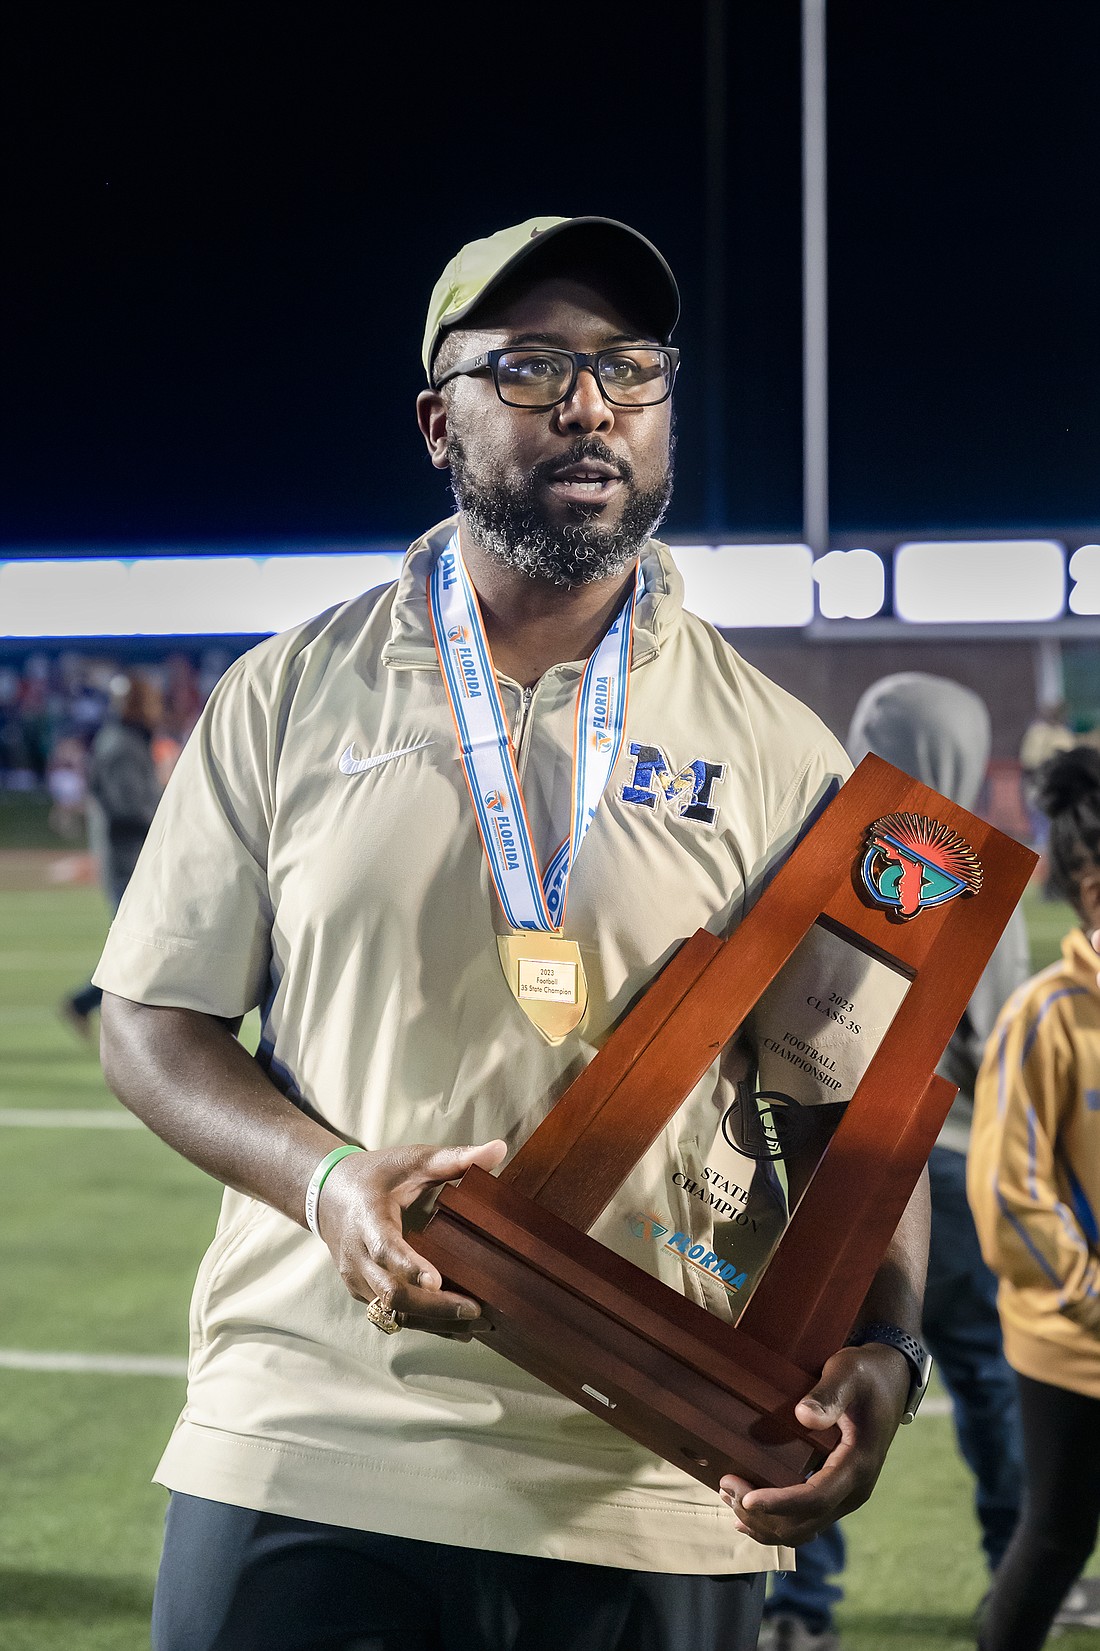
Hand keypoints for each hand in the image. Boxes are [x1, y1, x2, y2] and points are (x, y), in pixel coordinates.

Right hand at [317, 1139, 506, 1336]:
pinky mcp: (362, 1293)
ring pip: (391, 1313)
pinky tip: (457, 1330)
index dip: (408, 1266)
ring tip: (474, 1325)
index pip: (384, 1248)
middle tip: (474, 1309)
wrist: (328, 1195)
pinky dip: (423, 1324)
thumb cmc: (375, 1176)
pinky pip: (390, 1316)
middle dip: (433, 1306)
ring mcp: (357, 1279)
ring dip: (432, 1322)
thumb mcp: (411, 1160)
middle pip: (390, 1292)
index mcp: (367, 1219)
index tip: (436, 1281)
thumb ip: (453, 1158)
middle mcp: (357, 1255)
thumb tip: (498, 1150)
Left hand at [719, 1343, 909, 1546]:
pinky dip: (776, 1519)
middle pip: (805, 1523)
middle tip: (725, 1487)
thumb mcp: (847, 1373)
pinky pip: (806, 1518)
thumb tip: (805, 1417)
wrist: (890, 1380)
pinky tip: (749, 1509)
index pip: (815, 1499)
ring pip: (803, 1528)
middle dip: (763, 1515)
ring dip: (766, 1522)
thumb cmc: (866, 1373)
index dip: (779, 1504)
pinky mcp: (836, 1490)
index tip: (745, 1498)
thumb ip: (829, 1394)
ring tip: (728, 1497)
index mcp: (858, 1465)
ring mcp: (846, 1494)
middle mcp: (854, 1490)